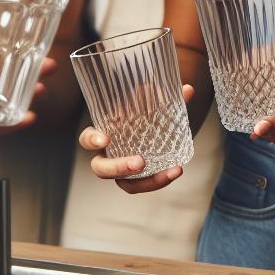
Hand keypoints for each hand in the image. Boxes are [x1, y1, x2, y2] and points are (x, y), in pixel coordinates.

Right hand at [79, 83, 197, 193]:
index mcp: (106, 133)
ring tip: (170, 172)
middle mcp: (111, 154)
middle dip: (118, 167)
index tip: (105, 140)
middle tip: (140, 162)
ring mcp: (125, 170)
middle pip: (101, 169)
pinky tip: (176, 170)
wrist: (166, 130)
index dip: (92, 140)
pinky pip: (145, 184)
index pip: (87, 139)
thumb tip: (188, 89)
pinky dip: (161, 180)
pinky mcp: (140, 179)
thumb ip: (169, 98)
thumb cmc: (152, 116)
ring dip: (146, 182)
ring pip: (125, 184)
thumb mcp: (158, 106)